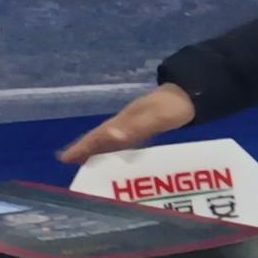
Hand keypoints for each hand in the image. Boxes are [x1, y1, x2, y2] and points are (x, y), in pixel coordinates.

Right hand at [57, 84, 194, 166]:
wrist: (193, 93)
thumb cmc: (174, 106)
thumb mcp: (155, 117)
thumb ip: (135, 127)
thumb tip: (110, 136)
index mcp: (124, 120)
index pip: (98, 136)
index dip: (81, 147)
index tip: (63, 158)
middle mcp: (126, 122)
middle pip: (101, 138)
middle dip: (86, 150)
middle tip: (70, 164)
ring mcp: (136, 123)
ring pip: (112, 140)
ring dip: (100, 151)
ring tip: (89, 165)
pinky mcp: (148, 127)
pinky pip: (127, 142)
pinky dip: (118, 151)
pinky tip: (120, 158)